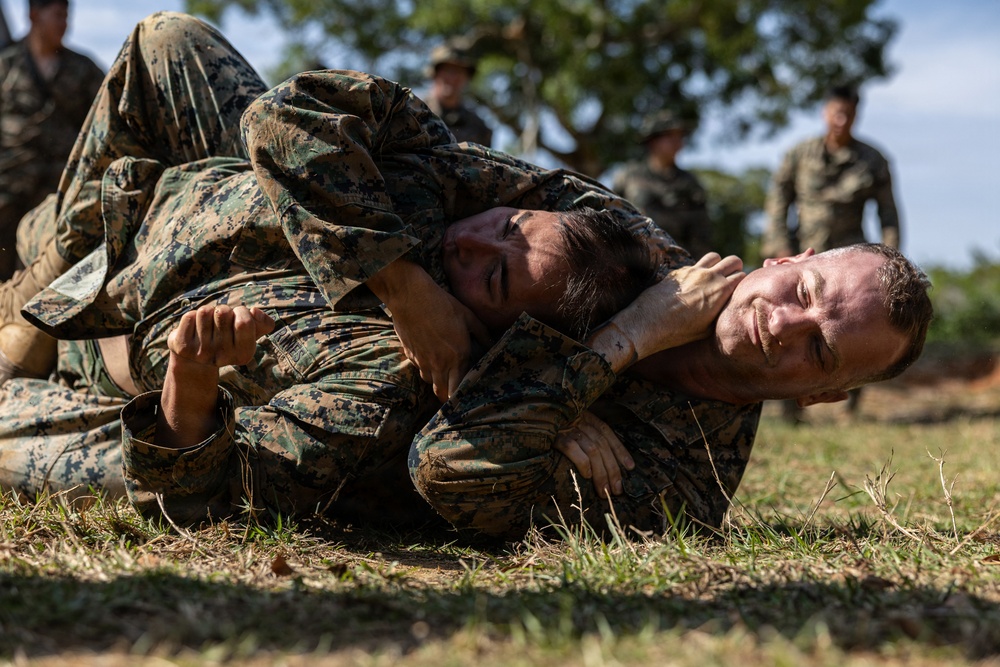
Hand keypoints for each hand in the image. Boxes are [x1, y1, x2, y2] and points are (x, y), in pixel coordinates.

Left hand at [157, 304, 274, 449]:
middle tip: (220, 322)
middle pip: (223, 313)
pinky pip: (189, 317)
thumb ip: (262, 322)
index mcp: (243, 355)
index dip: (241, 312)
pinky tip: (194, 329)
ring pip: (205, 312)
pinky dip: (192, 317)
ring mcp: (201, 354)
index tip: (237, 318)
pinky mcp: (183, 348)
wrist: (197, 357)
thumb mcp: (250, 332)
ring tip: (207, 324)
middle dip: (222, 311)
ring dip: (207, 312)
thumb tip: (255, 311)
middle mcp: (222, 357)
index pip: (245, 321)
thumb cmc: (228, 337)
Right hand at [370, 260, 490, 401]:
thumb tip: (492, 344)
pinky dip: (425, 366)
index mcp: (456, 358)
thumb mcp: (468, 317)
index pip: (457, 391)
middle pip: (441, 393)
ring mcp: (422, 361)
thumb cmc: (442, 305)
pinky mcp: (410, 355)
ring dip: (436, 379)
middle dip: (448, 395)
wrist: (410, 297)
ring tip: (443, 370)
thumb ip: (482, 334)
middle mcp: (438, 364)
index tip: (466, 396)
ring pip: (429, 381)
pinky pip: (419, 368)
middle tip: (454, 390)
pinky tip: (429, 354)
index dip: (461, 397)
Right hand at [554, 411, 633, 498]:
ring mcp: (567, 427)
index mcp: (584, 415)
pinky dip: (582, 462)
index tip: (630, 468)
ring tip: (604, 490)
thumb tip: (596, 456)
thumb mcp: (567, 420)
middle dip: (613, 469)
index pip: (607, 432)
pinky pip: (573, 449)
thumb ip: (580, 431)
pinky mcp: (554, 436)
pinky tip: (587, 476)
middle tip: (617, 490)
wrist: (526, 414)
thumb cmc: (546, 421)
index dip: (620, 450)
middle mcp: (579, 420)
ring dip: (601, 472)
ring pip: (593, 449)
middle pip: (602, 445)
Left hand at [623, 252, 744, 358]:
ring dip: (716, 264)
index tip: (737, 290)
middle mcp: (710, 276)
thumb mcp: (707, 329)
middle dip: (734, 267)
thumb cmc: (679, 331)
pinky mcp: (678, 270)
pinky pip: (694, 264)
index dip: (741, 282)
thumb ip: (720, 313)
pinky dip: (697, 270)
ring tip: (712, 276)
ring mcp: (693, 270)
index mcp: (721, 290)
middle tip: (730, 278)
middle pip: (732, 260)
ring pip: (714, 256)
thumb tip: (725, 306)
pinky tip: (691, 283)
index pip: (742, 275)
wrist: (649, 322)